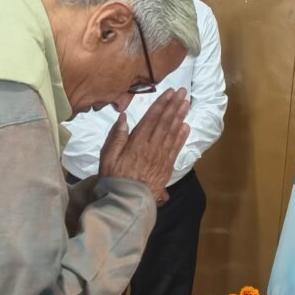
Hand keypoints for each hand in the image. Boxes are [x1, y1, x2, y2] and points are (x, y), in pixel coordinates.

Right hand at [99, 88, 190, 203]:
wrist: (128, 201)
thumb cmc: (114, 178)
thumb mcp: (108, 156)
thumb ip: (116, 136)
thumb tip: (123, 117)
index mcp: (137, 142)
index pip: (152, 118)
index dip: (162, 104)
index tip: (170, 92)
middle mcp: (152, 146)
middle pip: (165, 122)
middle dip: (174, 105)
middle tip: (183, 92)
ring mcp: (162, 156)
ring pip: (173, 132)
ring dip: (181, 116)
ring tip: (187, 104)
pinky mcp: (167, 166)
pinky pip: (176, 148)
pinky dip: (182, 136)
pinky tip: (187, 126)